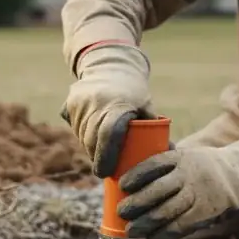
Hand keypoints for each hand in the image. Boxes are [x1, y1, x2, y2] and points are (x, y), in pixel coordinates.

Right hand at [60, 44, 152, 176]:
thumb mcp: (146, 106)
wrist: (110, 65)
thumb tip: (169, 153)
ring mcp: (80, 102)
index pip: (109, 135)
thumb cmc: (134, 91)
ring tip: (100, 152)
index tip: (105, 173)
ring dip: (89, 148)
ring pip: (81, 136)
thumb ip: (153, 128)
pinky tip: (91, 134)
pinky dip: (82, 135)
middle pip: (92, 140)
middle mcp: (95, 102)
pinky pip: (74, 127)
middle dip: (97, 158)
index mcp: (117, 104)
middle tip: (104, 169)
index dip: (106, 157)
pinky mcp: (69, 104)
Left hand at [116, 138, 238, 238]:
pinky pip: (180, 226)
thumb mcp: (186, 155)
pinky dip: (164, 234)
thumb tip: (129, 171)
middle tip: (121, 212)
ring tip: (131, 231)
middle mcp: (188, 174)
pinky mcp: (205, 212)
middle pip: (156, 190)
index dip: (135, 176)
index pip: (153, 164)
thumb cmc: (202, 167)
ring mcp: (198, 194)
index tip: (122, 185)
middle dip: (135, 203)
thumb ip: (164, 162)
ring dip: (145, 223)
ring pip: (166, 211)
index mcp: (181, 158)